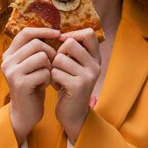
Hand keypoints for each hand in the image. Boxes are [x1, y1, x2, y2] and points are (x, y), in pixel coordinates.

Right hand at [1, 27, 59, 145]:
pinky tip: (44, 85)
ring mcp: (12, 72)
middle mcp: (7, 61)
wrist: (26, 112)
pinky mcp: (20, 83)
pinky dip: (48, 78)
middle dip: (50, 52)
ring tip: (46, 76)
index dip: (43, 30)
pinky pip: (44, 72)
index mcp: (9, 54)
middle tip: (53, 64)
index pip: (26, 33)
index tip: (58, 33)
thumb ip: (36, 49)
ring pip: (41, 57)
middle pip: (36, 44)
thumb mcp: (32, 64)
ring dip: (49, 66)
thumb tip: (55, 31)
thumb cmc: (33, 85)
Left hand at [51, 28, 101, 143]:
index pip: (89, 33)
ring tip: (58, 78)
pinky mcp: (78, 86)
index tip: (63, 42)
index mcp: (96, 58)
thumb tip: (59, 33)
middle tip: (59, 66)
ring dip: (54, 68)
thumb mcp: (75, 65)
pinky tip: (57, 87)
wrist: (73, 114)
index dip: (72, 34)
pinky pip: (56, 72)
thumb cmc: (69, 85)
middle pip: (70, 43)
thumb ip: (73, 51)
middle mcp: (95, 65)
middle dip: (58, 53)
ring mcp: (88, 75)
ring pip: (60, 58)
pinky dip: (52, 79)